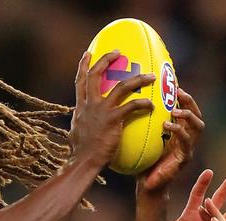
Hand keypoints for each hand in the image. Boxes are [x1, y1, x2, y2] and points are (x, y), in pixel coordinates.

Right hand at [69, 50, 154, 169]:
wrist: (83, 163)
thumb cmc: (80, 155)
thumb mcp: (75, 135)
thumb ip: (77, 126)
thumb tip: (75, 126)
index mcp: (80, 108)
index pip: (80, 82)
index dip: (84, 66)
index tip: (88, 53)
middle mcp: (90, 105)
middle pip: (96, 74)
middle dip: (106, 59)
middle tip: (117, 51)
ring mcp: (102, 111)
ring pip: (121, 87)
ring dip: (138, 79)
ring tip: (150, 76)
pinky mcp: (113, 120)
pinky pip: (132, 106)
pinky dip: (143, 104)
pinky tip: (151, 105)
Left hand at [142, 89, 203, 191]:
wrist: (146, 186)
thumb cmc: (143, 162)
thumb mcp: (144, 139)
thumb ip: (144, 123)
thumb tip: (129, 102)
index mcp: (179, 132)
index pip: (187, 110)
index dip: (183, 96)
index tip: (174, 83)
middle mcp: (187, 139)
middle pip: (197, 114)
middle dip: (190, 101)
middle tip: (179, 91)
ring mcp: (187, 149)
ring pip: (198, 127)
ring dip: (188, 115)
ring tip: (176, 110)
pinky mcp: (184, 159)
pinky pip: (186, 142)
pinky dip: (178, 131)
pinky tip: (167, 125)